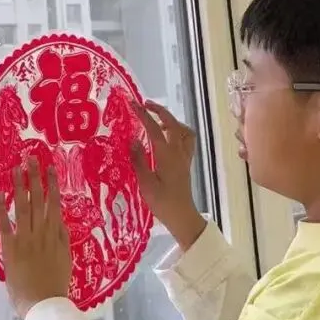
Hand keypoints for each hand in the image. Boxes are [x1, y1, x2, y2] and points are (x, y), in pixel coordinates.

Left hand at [0, 159, 72, 319]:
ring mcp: (26, 239)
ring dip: (19, 187)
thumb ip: (63, 241)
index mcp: (56, 236)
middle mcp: (42, 233)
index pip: (54, 205)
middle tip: (31, 158)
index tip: (50, 169)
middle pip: (39, 200)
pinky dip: (1, 209)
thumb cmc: (55, 286)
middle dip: (35, 178)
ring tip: (16, 169)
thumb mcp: (65, 260)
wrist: (44, 304)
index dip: (52, 186)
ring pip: (23, 207)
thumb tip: (61, 223)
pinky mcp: (11, 249)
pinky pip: (5, 225)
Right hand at [130, 100, 206, 249]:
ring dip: (172, 121)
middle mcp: (178, 152)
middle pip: (172, 123)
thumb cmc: (162, 202)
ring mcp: (184, 157)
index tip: (132, 104)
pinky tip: (168, 138)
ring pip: (184, 130)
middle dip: (159, 111)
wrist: (181, 216)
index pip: (154, 128)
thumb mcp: (145, 183)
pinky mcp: (186, 163)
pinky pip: (187, 140)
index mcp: (167, 155)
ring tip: (158, 120)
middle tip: (144, 105)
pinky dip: (178, 132)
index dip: (143, 114)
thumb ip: (139, 160)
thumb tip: (133, 140)